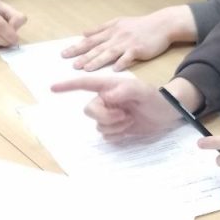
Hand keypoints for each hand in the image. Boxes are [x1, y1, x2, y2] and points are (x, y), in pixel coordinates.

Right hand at [52, 75, 180, 139]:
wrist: (167, 114)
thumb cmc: (154, 98)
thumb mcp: (142, 91)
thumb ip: (125, 91)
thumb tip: (107, 97)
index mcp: (109, 87)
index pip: (85, 85)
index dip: (68, 86)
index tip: (53, 88)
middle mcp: (106, 100)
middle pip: (90, 110)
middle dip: (105, 116)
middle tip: (124, 115)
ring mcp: (110, 114)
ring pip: (98, 124)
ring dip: (114, 125)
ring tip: (130, 119)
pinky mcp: (115, 128)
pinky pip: (106, 135)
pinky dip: (117, 134)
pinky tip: (128, 128)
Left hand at [61, 6, 196, 71]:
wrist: (161, 24)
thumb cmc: (140, 25)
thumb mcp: (118, 22)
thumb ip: (100, 29)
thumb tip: (83, 33)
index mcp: (111, 30)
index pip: (90, 40)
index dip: (77, 47)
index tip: (64, 54)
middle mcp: (116, 36)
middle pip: (97, 47)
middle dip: (83, 56)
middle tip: (71, 65)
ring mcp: (127, 43)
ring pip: (109, 53)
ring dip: (97, 61)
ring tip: (86, 69)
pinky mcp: (139, 49)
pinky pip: (128, 57)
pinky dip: (121, 63)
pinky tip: (114, 70)